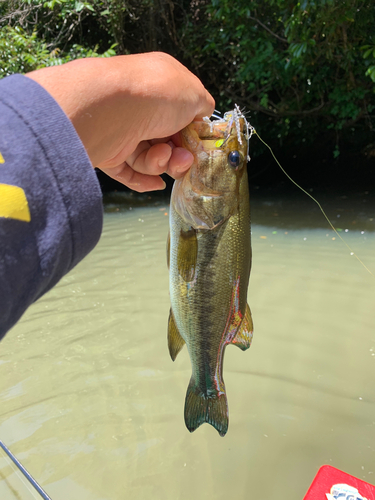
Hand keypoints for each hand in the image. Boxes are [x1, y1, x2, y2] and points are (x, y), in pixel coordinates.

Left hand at [27, 52, 214, 191]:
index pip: (180, 114)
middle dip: (179, 154)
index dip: (191, 132)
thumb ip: (202, 105)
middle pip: (166, 140)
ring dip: (162, 163)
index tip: (200, 144)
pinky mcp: (107, 153)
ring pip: (149, 158)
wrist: (110, 107)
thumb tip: (202, 115)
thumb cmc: (156, 94)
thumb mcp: (194, 93)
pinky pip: (128, 173)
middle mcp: (139, 107)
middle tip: (184, 158)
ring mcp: (122, 130)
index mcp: (159, 86)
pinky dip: (143, 180)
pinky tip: (156, 184)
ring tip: (163, 156)